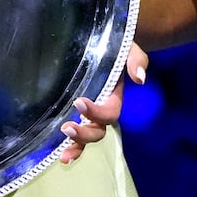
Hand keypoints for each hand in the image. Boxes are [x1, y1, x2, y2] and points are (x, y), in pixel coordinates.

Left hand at [59, 44, 148, 163]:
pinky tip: (57, 155)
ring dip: (76, 146)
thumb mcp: (128, 48)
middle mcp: (102, 109)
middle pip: (99, 131)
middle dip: (85, 134)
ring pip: (87, 138)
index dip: (96, 112)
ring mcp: (88, 114)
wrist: (104, 41)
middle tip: (67, 128)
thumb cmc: (116, 45)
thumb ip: (136, 60)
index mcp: (114, 96)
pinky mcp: (74, 113)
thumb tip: (140, 79)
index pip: (110, 112)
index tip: (79, 102)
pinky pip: (74, 134)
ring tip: (61, 154)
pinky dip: (68, 146)